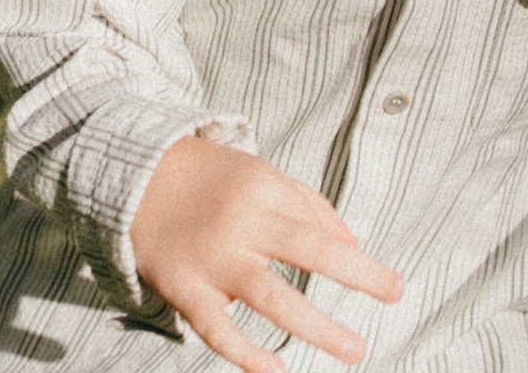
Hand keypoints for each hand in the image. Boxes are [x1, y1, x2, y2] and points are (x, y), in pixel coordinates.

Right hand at [130, 135, 403, 372]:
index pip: (320, 229)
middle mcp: (241, 223)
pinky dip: (246, 354)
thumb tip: (353, 243)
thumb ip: (308, 203)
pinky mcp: (185, 288)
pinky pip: (217, 328)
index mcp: (262, 190)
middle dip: (357, 277)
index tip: (394, 287)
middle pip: (307, 251)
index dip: (361, 263)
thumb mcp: (259, 173)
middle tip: (395, 296)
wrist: (132, 175)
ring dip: (316, 326)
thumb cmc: (208, 178)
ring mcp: (212, 259)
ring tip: (354, 348)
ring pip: (270, 297)